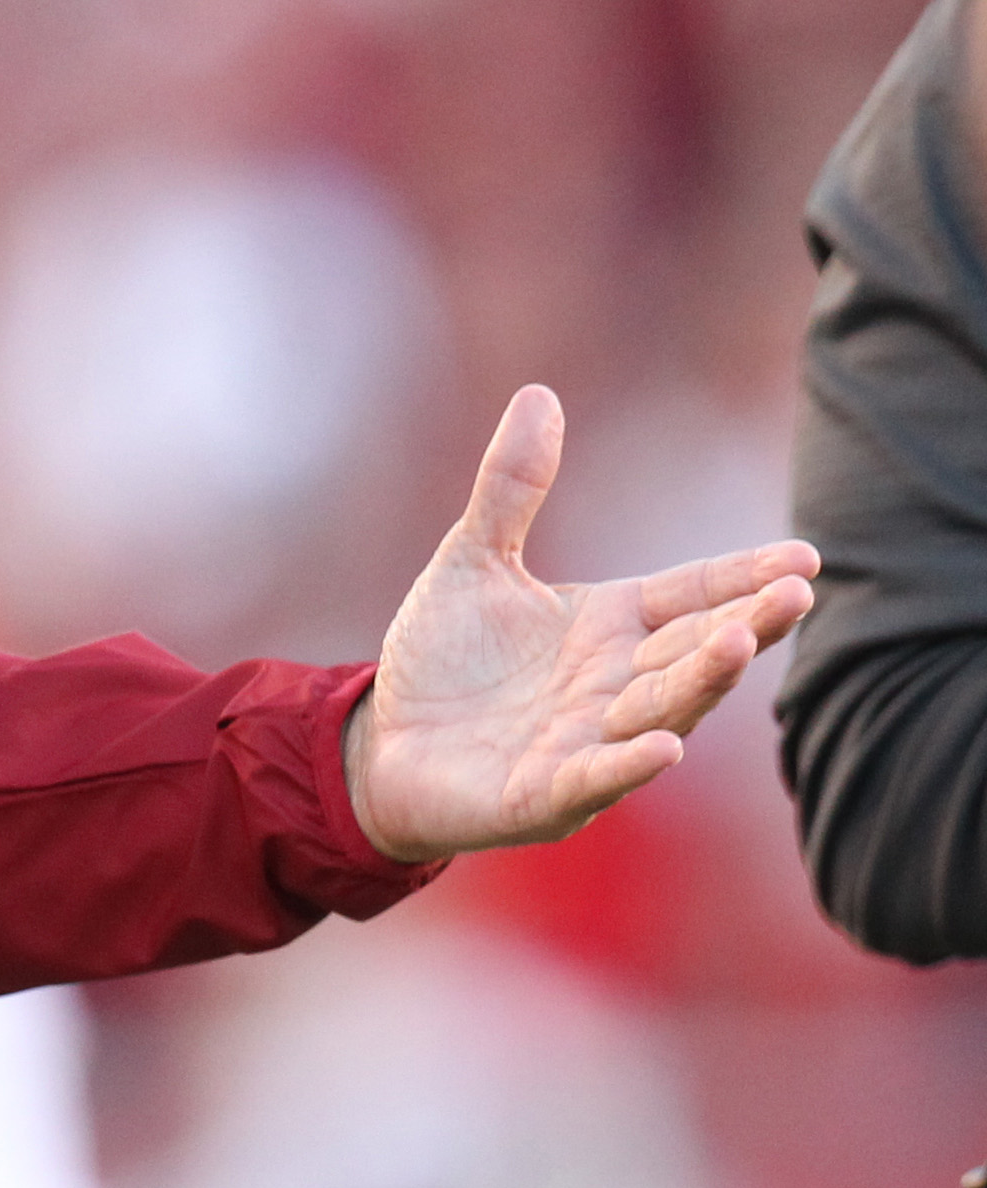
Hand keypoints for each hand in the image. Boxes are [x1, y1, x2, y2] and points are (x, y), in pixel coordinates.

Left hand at [348, 384, 816, 861]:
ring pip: (661, 710)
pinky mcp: (545, 794)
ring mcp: (589, 743)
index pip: (693, 596)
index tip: (804, 557)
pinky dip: (629, 764)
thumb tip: (539, 393)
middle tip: (796, 593)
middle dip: (745, 626)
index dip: (746, 578)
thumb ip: (512, 487)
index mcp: (612, 627)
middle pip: (693, 652)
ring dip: (701, 682)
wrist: (384, 742)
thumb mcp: (474, 560)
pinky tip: (666, 747)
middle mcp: (616, 685)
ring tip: (739, 645)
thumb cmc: (445, 660)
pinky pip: (596, 778)